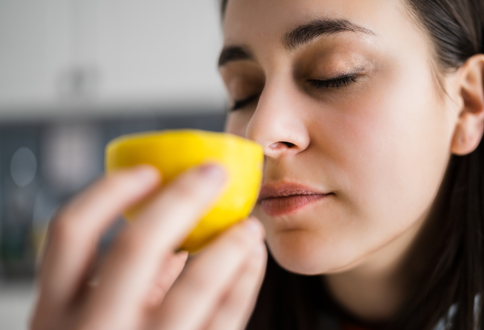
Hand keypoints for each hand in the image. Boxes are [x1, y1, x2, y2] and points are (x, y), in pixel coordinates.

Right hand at [30, 164, 266, 329]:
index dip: (110, 192)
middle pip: (138, 246)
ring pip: (195, 286)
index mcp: (55, 314)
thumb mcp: (88, 323)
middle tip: (214, 173)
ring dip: (229, 244)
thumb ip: (121, 281)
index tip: (148, 171)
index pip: (71, 232)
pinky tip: (253, 261)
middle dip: (183, 200)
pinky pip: (227, 320)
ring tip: (249, 223)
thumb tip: (170, 232)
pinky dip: (245, 283)